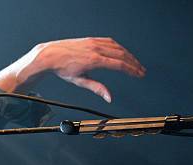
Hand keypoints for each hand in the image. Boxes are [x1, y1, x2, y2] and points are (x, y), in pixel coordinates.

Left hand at [0, 37, 145, 102]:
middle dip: (133, 64)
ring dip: (128, 55)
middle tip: (141, 71)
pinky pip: (109, 42)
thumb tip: (109, 98)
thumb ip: (97, 88)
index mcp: (94, 60)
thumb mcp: (80, 81)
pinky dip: (118, 48)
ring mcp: (94, 42)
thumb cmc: (63, 69)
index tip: (139, 74)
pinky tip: (122, 53)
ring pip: (117, 47)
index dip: (131, 70)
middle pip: (122, 55)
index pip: (119, 65)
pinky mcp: (91, 39)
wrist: (51, 55)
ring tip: (134, 63)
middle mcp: (96, 49)